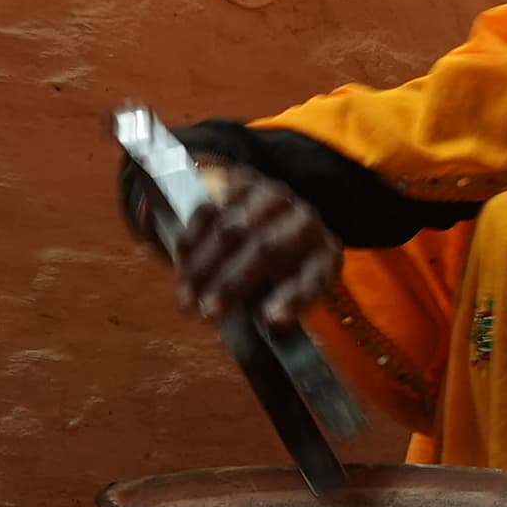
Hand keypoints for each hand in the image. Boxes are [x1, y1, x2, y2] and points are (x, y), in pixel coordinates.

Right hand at [127, 159, 341, 324]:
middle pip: (265, 250)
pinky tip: (181, 264)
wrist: (269, 222)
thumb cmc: (277, 274)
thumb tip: (264, 324)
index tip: (271, 321)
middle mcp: (304, 222)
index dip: (293, 299)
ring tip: (186, 296)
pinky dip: (191, 240)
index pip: (314, 277)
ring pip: (232, 229)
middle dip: (231, 284)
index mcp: (324, 256)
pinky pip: (209, 209)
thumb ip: (276, 310)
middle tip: (206, 312)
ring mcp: (273, 198)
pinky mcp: (242, 183)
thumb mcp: (284, 296)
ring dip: (203, 266)